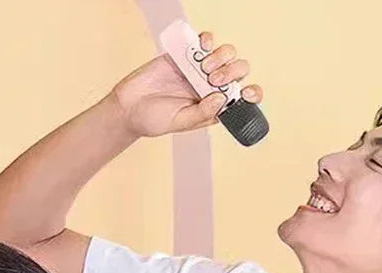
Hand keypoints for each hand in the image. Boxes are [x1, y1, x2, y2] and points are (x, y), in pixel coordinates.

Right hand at [111, 30, 261, 138]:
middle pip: (238, 72)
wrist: (129, 105)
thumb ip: (203, 112)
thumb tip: (223, 98)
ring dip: (221, 57)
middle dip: (232, 72)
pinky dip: (207, 40)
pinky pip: (205, 41)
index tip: (246, 92)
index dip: (251, 93)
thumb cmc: (153, 119)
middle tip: (213, 79)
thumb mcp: (180, 122)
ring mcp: (199, 69)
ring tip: (204, 67)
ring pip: (226, 54)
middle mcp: (210, 87)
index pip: (241, 98)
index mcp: (214, 106)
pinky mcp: (186, 54)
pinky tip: (201, 47)